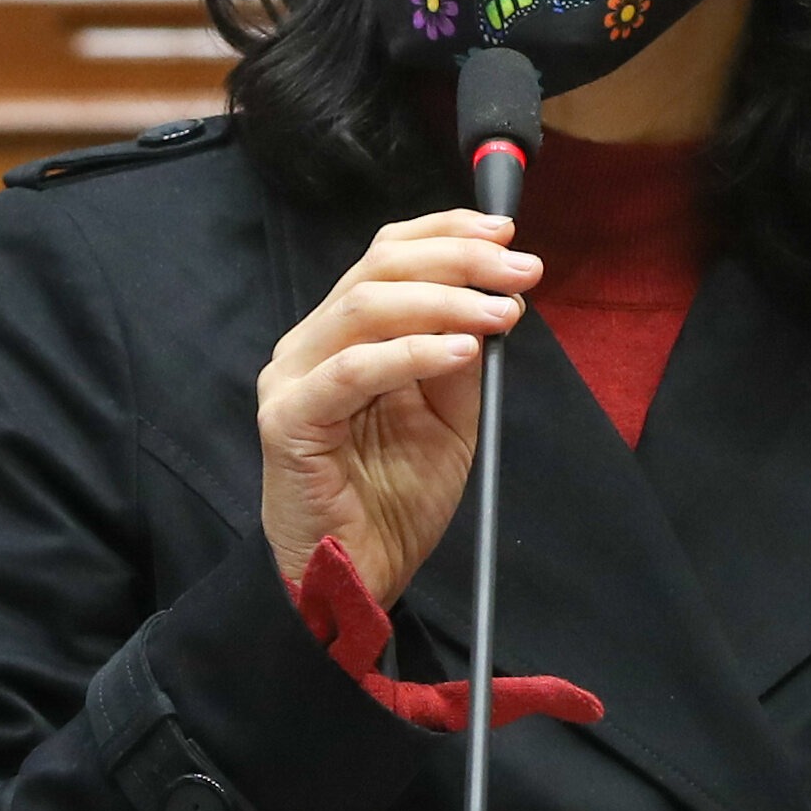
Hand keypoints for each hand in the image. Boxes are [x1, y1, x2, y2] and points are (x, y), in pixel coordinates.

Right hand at [257, 211, 535, 610]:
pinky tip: (461, 350)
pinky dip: (411, 353)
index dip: (446, 233)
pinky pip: (352, 370)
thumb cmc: (392, 502)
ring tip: (501, 312)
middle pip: (378, 268)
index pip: (386, 255)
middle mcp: (311, 345)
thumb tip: (491, 300)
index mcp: (345, 335)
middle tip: (521, 272)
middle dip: (458, 260)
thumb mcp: (447, 419)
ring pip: (364, 307)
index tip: (507, 236)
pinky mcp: (289, 419)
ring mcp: (293, 379)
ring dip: (443, 300)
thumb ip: (459, 361)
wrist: (355, 577)